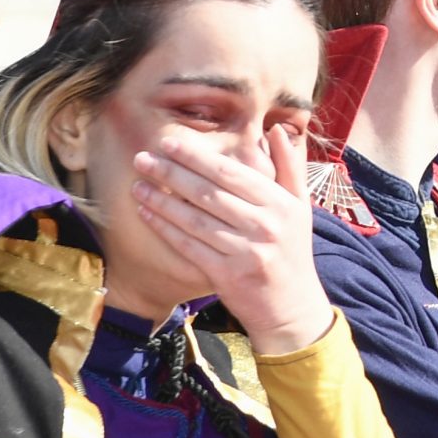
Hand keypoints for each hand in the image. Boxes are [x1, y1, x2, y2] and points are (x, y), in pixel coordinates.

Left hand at [132, 127, 333, 353]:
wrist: (291, 307)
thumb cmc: (292, 251)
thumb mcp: (300, 207)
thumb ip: (289, 166)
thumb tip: (275, 129)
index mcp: (280, 203)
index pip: (232, 173)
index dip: (197, 157)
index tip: (170, 143)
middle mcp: (264, 225)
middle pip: (209, 193)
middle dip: (172, 173)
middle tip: (142, 158)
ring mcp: (246, 251)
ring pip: (195, 219)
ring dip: (162, 200)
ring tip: (137, 184)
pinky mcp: (227, 275)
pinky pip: (189, 246)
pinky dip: (166, 228)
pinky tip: (147, 213)